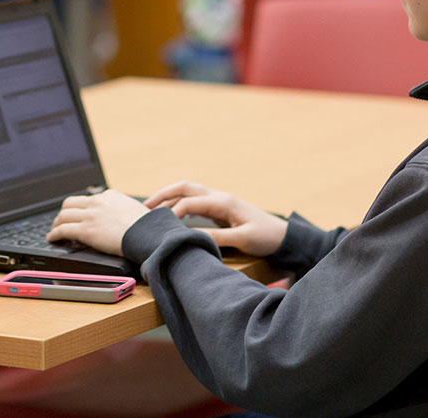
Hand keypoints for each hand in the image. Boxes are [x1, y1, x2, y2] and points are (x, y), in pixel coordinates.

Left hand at [47, 190, 148, 255]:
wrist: (146, 233)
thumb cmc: (145, 225)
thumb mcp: (133, 209)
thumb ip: (123, 209)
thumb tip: (122, 216)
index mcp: (109, 195)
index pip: (87, 199)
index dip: (80, 208)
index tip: (78, 215)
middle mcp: (97, 202)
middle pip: (70, 203)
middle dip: (64, 212)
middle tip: (61, 221)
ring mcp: (90, 215)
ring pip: (63, 215)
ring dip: (56, 223)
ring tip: (54, 230)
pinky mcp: (86, 230)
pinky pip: (63, 230)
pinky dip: (54, 234)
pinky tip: (52, 238)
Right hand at [144, 181, 287, 256]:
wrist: (282, 236)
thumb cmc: (265, 237)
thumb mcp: (243, 239)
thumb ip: (218, 237)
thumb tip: (191, 237)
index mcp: (223, 202)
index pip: (189, 203)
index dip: (173, 214)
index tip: (161, 229)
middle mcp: (219, 197)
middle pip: (185, 187)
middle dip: (164, 194)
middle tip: (144, 207)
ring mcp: (219, 200)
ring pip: (189, 191)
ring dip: (170, 197)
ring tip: (152, 209)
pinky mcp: (220, 207)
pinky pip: (194, 200)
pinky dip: (179, 203)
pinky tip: (171, 214)